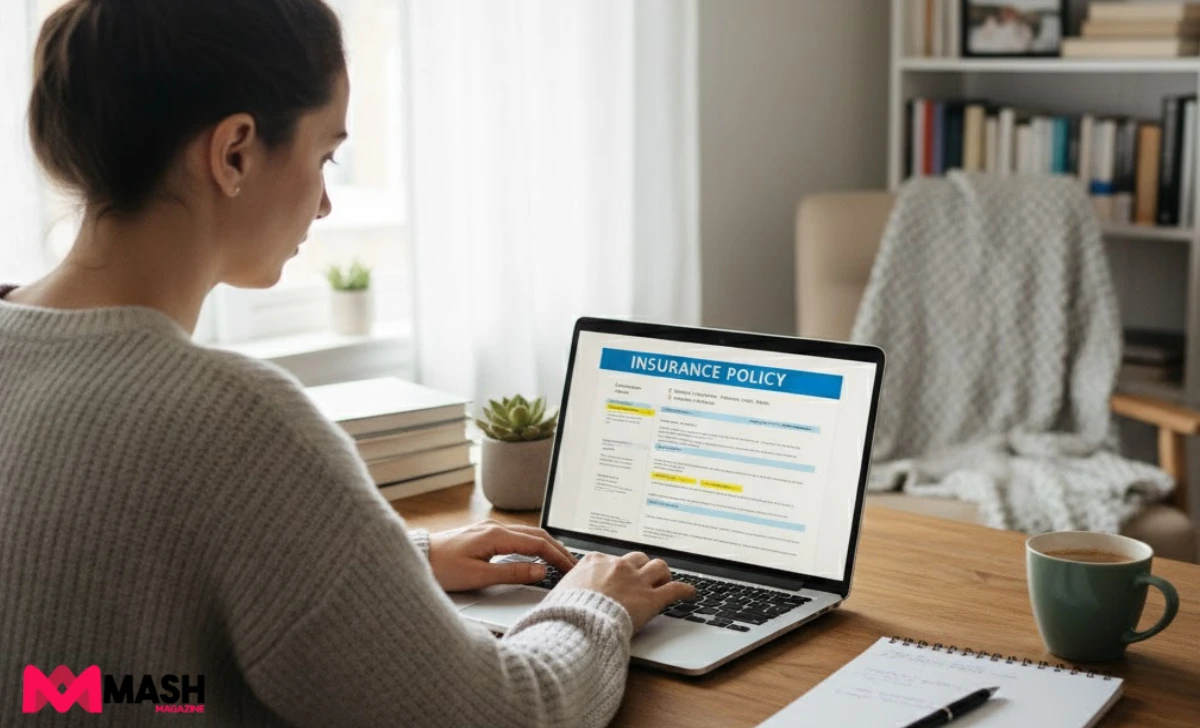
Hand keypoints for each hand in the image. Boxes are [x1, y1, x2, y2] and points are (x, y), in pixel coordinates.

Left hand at [427, 520, 575, 591]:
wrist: (416, 558)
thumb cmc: (441, 568)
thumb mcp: (479, 576)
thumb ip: (512, 573)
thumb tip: (540, 570)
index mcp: (496, 535)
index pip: (538, 544)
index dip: (558, 556)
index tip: (572, 568)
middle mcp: (494, 528)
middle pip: (536, 535)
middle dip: (557, 549)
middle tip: (572, 564)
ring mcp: (488, 530)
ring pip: (526, 535)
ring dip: (545, 546)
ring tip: (558, 560)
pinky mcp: (482, 536)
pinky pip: (515, 537)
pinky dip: (531, 545)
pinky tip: (533, 555)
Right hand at [556, 551, 695, 630]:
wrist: (577, 624)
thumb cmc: (564, 613)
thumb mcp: (559, 594)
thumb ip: (567, 590)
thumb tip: (559, 598)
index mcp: (594, 562)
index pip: (611, 559)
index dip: (617, 568)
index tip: (618, 575)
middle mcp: (618, 566)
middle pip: (637, 558)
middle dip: (642, 567)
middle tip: (644, 577)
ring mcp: (636, 581)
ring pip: (658, 566)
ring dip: (663, 574)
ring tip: (666, 580)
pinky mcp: (650, 599)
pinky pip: (674, 589)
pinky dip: (684, 590)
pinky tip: (690, 593)